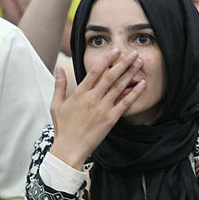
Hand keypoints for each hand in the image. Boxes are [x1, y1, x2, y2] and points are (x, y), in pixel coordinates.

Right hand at [49, 49, 144, 168]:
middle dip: (123, 63)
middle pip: (110, 76)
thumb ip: (59, 85)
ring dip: (130, 74)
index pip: (95, 72)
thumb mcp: (56, 105)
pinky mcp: (110, 119)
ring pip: (119, 87)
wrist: (69, 149)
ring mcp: (102, 109)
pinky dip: (134, 93)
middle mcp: (92, 99)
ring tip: (139, 63)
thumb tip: (59, 68)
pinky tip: (142, 85)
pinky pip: (125, 104)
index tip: (116, 50)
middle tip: (134, 52)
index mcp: (79, 93)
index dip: (107, 60)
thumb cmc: (63, 128)